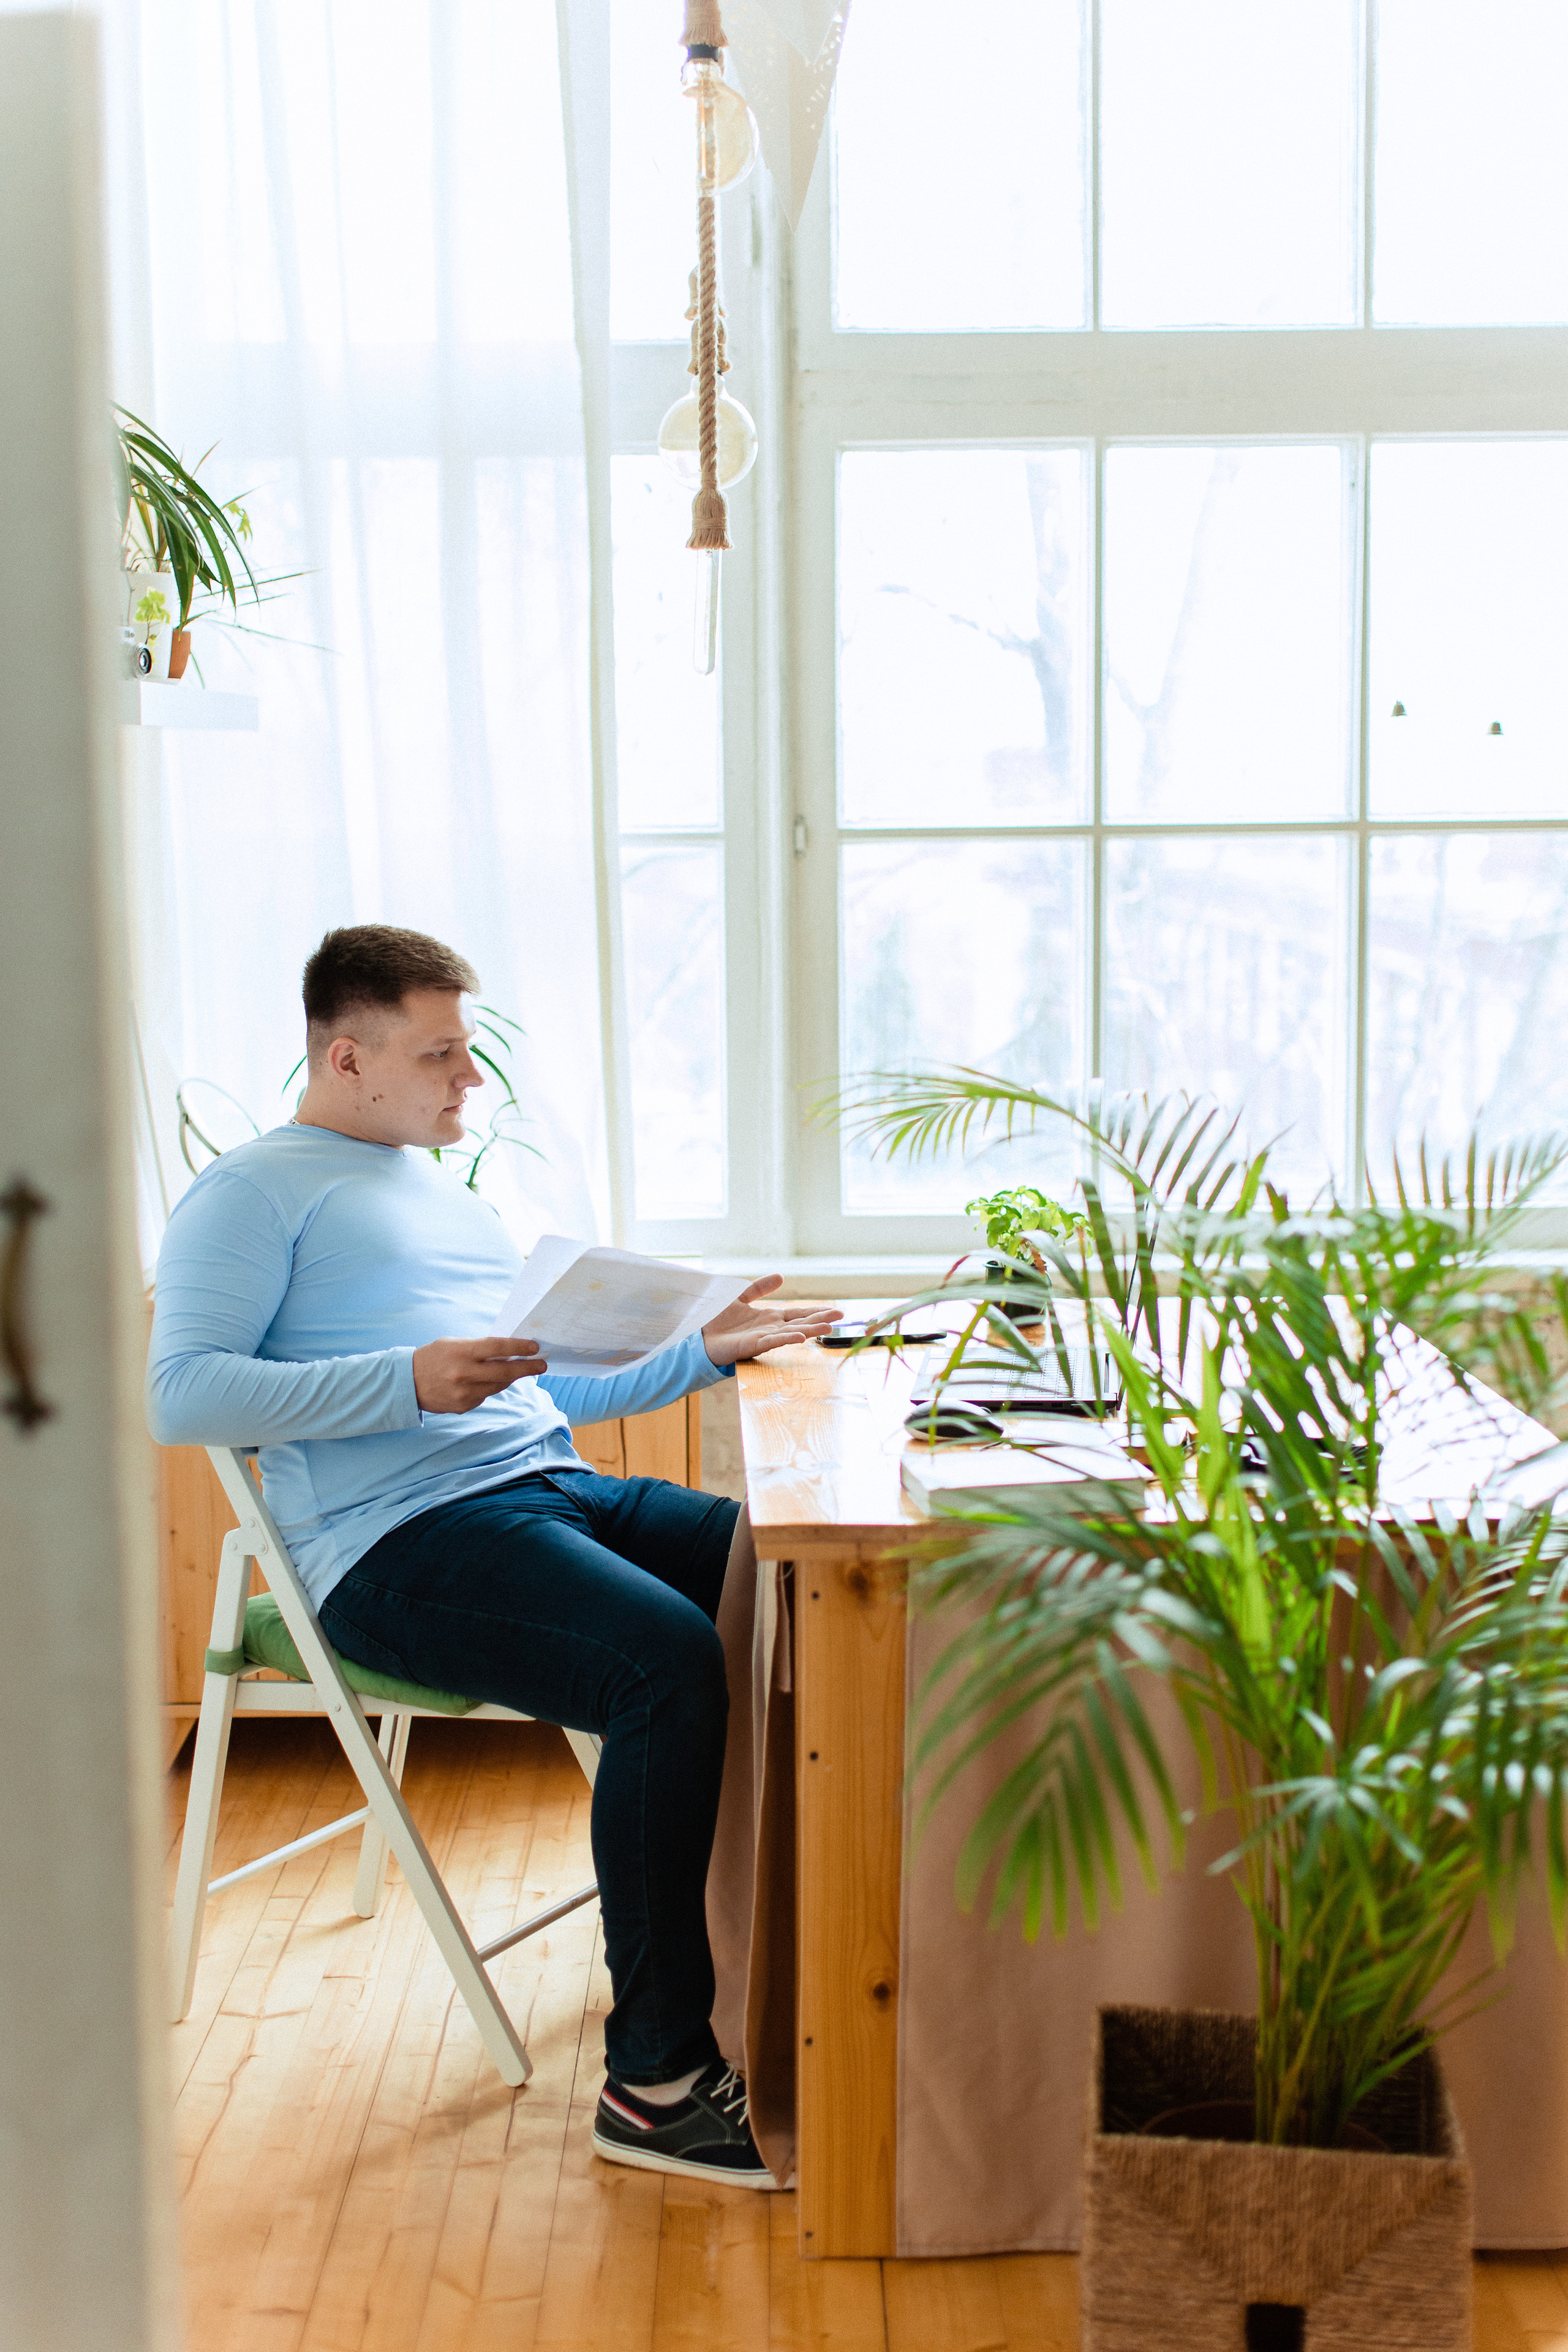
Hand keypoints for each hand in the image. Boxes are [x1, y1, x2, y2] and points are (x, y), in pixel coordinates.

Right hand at [413, 1336, 546, 1414]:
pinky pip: (485, 1396)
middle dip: (527, 1368)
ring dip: (511, 1378)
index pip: (498, 1348)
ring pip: (498, 1385)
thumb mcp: (454, 1344)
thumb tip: (509, 1352)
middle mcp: (464, 1373)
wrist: (407, 1383)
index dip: (519, 1347)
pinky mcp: (463, 1407)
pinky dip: (489, 1388)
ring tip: (519, 1371)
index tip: (535, 1347)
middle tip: (541, 1365)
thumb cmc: (434, 1358)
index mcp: (462, 1352)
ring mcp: (464, 1393)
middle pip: (505, 1371)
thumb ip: (480, 1348)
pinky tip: (483, 1382)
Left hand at [701, 1277, 843, 1367]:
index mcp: (770, 1318)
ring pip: (791, 1333)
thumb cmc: (718, 1320)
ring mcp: (763, 1338)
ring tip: (829, 1327)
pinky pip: (772, 1341)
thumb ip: (759, 1288)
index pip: (798, 1313)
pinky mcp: (752, 1345)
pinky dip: (787, 1338)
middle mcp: (771, 1329)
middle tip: (841, 1315)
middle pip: (800, 1322)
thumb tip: (781, 1276)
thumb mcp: (741, 1297)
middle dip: (820, 1319)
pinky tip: (800, 1336)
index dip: (816, 1311)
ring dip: (810, 1330)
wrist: (699, 1335)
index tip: (835, 1310)